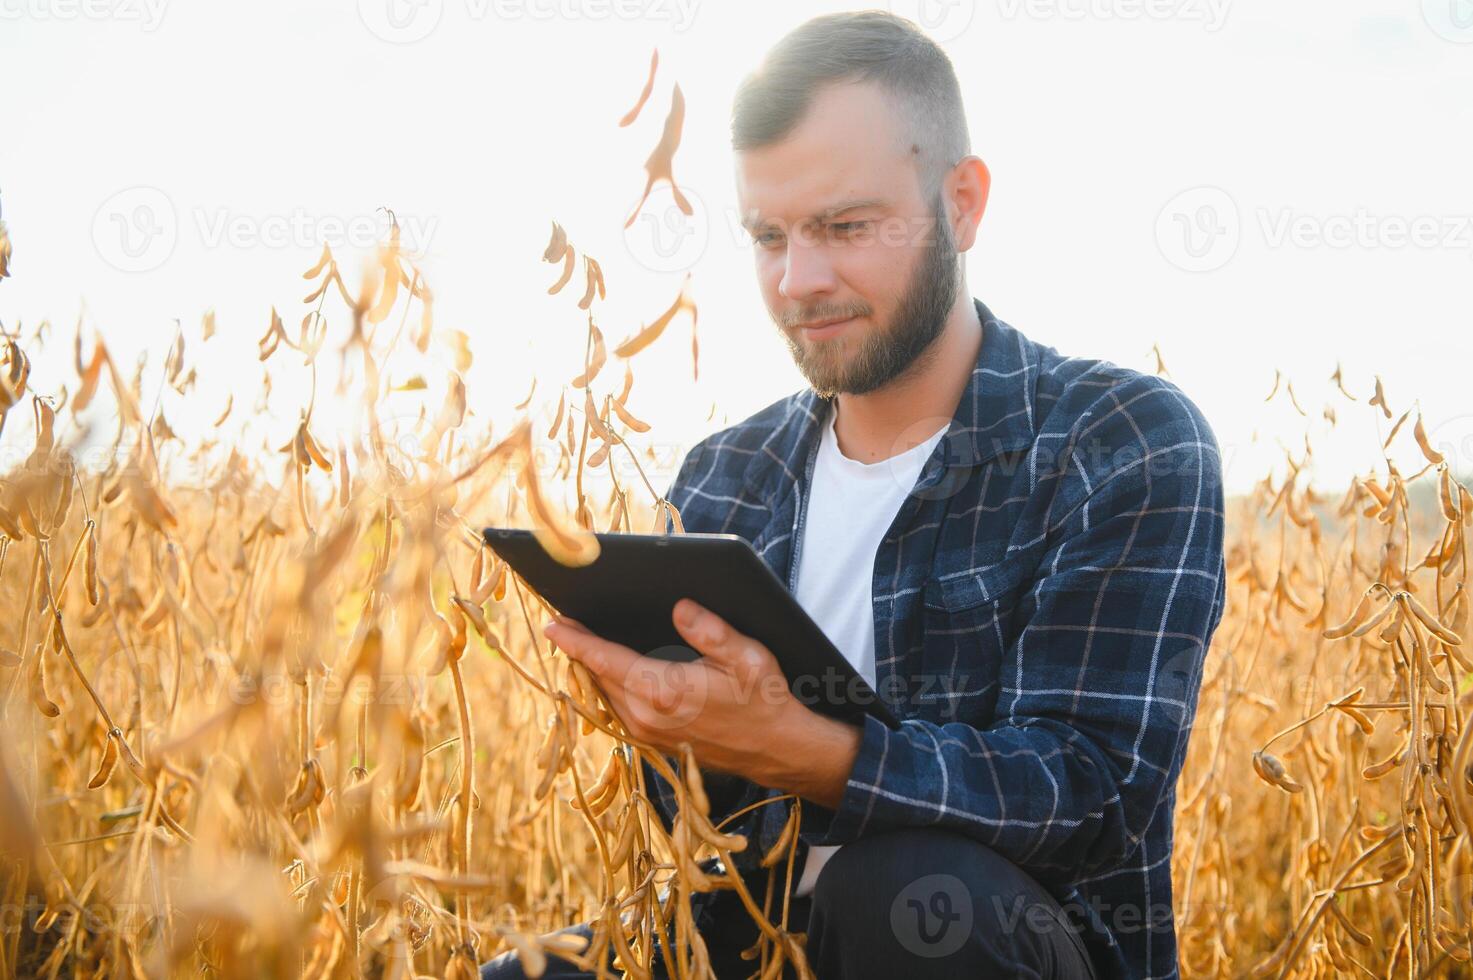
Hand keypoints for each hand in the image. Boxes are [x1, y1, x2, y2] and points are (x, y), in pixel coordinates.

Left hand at [544, 598, 860, 807]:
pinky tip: (613, 672)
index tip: (553, 624)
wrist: (776, 750)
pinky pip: (618, 709)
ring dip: (594, 670)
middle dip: (582, 650)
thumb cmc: (763, 700)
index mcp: (664, 691)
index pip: (607, 660)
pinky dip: (610, 688)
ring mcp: (647, 733)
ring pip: (605, 695)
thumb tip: (680, 608)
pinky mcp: (652, 742)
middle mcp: (647, 716)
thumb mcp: (747, 657)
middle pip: (598, 677)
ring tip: (586, 643)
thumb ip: (711, 631)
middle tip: (569, 622)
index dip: (577, 641)